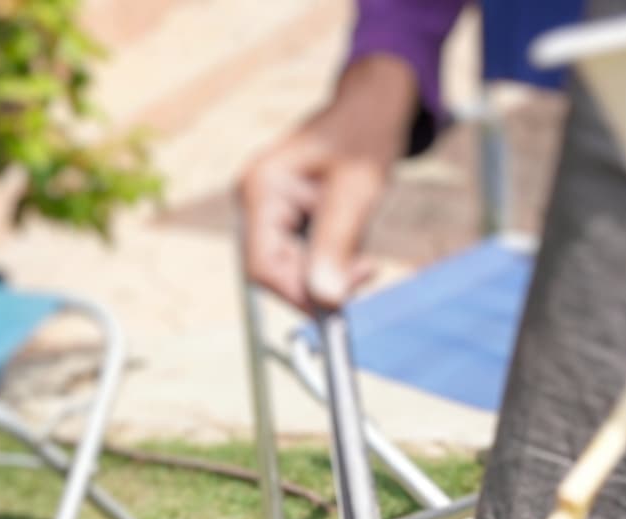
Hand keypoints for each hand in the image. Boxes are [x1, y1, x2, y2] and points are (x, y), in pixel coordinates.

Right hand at [238, 54, 418, 310]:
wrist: (371, 109)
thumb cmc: (364, 137)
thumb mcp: (357, 191)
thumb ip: (337, 244)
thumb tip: (325, 300)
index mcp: (261, 189)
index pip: (263, 268)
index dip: (300, 295)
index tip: (343, 302)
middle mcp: (254, 202)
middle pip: (278, 273)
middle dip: (322, 281)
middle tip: (366, 267)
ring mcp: (266, 211)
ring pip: (295, 271)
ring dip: (331, 269)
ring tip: (360, 238)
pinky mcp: (284, 219)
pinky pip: (305, 258)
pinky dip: (332, 259)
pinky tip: (350, 233)